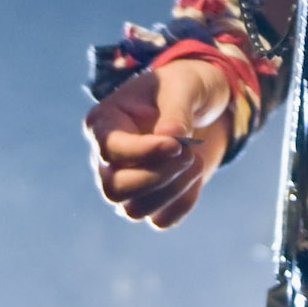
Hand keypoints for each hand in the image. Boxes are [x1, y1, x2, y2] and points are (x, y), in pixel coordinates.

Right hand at [85, 59, 235, 227]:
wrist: (202, 105)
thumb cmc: (184, 87)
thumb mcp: (184, 86)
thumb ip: (177, 109)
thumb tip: (170, 137)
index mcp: (105, 122)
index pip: (109, 150)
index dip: (142, 153)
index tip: (176, 145)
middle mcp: (107, 158)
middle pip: (114, 189)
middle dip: (156, 176)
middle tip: (188, 153)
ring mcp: (126, 183)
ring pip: (134, 210)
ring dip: (172, 190)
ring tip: (195, 160)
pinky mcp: (150, 200)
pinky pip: (160, 220)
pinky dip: (183, 202)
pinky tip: (195, 175)